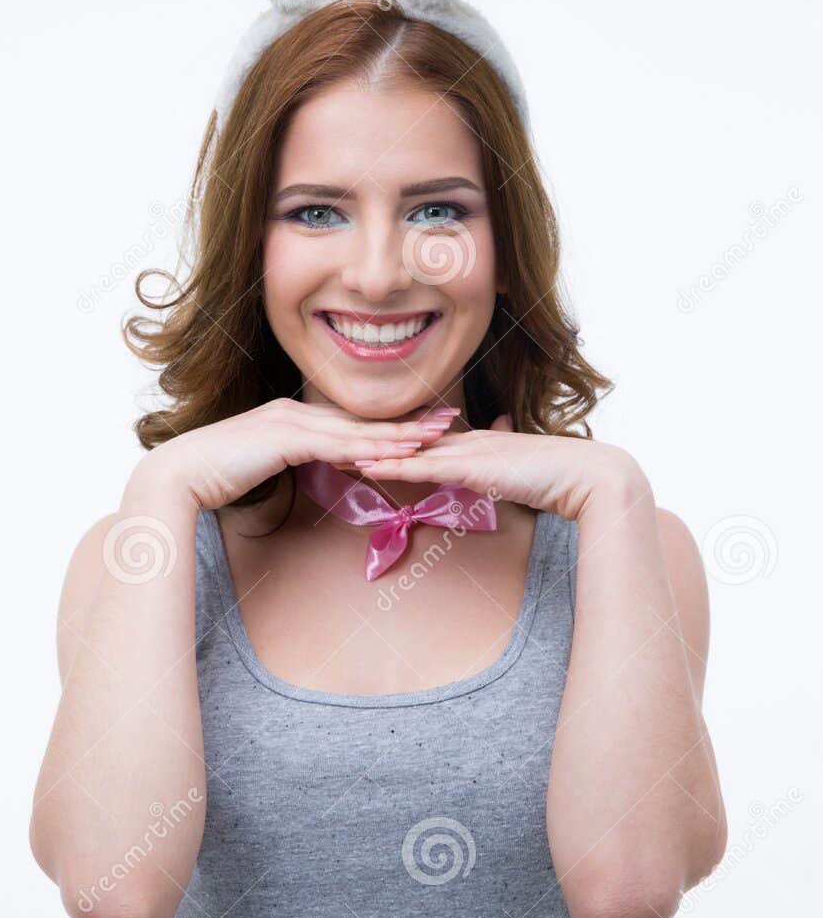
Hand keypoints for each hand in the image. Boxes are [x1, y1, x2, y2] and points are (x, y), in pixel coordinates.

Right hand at [129, 398, 459, 512]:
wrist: (180, 475)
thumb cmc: (213, 478)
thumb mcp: (261, 468)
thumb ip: (288, 465)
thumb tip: (310, 472)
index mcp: (291, 419)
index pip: (349, 421)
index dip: (387, 424)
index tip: (422, 425)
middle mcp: (295, 413)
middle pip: (362, 419)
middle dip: (406, 421)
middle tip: (447, 421)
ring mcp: (290, 421)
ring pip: (357, 429)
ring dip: (400, 433)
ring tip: (437, 435)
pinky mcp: (285, 437)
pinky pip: (338, 444)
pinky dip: (371, 447)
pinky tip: (397, 453)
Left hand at [353, 415, 649, 523]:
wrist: (586, 476)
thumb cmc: (560, 478)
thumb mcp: (522, 473)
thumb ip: (506, 468)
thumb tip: (499, 464)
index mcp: (478, 440)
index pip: (425, 439)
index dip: (392, 440)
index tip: (361, 440)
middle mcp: (469, 439)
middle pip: (408, 439)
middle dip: (370, 441)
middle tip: (331, 440)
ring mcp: (470, 450)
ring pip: (410, 450)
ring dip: (371, 452)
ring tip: (334, 452)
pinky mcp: (473, 466)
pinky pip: (425, 467)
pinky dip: (395, 467)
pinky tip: (368, 468)